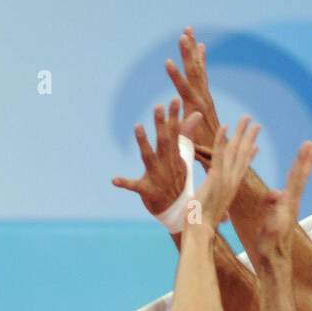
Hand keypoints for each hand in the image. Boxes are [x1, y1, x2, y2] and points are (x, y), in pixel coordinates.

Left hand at [112, 99, 201, 215]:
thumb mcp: (183, 156)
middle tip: (157, 107)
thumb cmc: (177, 179)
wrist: (178, 210)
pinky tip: (114, 180)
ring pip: (149, 157)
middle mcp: (166, 164)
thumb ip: (186, 134)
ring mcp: (157, 177)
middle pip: (163, 142)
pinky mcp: (147, 191)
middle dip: (161, 124)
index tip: (174, 99)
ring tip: (137, 126)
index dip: (174, 116)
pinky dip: (125, 183)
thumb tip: (197, 114)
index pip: (175, 133)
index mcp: (174, 156)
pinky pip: (134, 186)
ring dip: (143, 142)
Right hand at [166, 26, 219, 147]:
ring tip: (189, 31)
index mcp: (197, 109)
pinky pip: (202, 74)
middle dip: (188, 53)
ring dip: (193, 50)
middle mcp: (203, 99)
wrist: (220, 153)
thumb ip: (189, 141)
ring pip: (198, 68)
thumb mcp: (195, 150)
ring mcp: (205, 96)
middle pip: (194, 71)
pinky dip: (200, 59)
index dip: (176, 76)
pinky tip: (201, 47)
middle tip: (184, 34)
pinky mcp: (205, 97)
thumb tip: (182, 134)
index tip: (167, 62)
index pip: (185, 89)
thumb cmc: (203, 153)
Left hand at [188, 116, 260, 230]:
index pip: (243, 167)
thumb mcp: (212, 210)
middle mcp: (232, 182)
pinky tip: (225, 127)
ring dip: (240, 133)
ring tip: (246, 118)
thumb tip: (219, 209)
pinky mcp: (216, 178)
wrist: (200, 231)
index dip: (250, 154)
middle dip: (249, 138)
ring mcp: (225, 179)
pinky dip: (222, 140)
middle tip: (255, 124)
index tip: (256, 144)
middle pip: (243, 155)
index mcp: (231, 188)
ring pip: (235, 151)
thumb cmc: (202, 224)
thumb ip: (216, 204)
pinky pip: (219, 155)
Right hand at [245, 141, 311, 266]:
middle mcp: (291, 206)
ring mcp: (289, 211)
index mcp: (287, 206)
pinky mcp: (284, 215)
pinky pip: (291, 192)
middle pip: (299, 179)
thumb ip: (271, 211)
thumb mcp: (267, 230)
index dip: (301, 162)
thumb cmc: (269, 250)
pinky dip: (293, 182)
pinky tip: (291, 180)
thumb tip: (276, 193)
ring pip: (297, 185)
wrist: (275, 266)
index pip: (295, 179)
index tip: (309, 146)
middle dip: (306, 161)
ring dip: (302, 169)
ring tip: (307, 156)